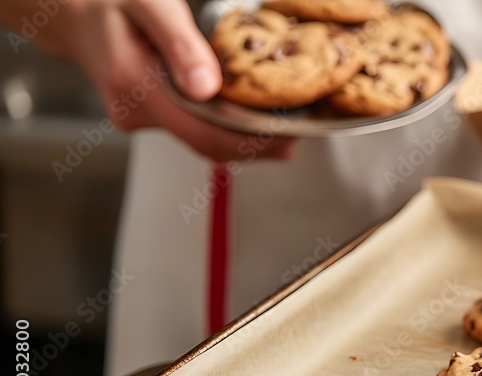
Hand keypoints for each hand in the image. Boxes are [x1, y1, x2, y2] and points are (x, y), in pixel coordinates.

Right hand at [24, 0, 293, 160]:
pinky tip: (249, 111)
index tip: (288, 137)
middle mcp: (138, 112)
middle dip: (255, 144)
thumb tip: (208, 89)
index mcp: (136, 88)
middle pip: (208, 144)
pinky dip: (224, 122)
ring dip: (243, 134)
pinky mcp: (149, 113)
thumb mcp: (149, 3)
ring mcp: (141, 117)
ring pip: (202, 137)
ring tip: (282, 121)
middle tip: (297, 132)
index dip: (251, 143)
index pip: (204, 135)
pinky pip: (192, 125)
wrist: (73, 7)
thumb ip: (179, 44)